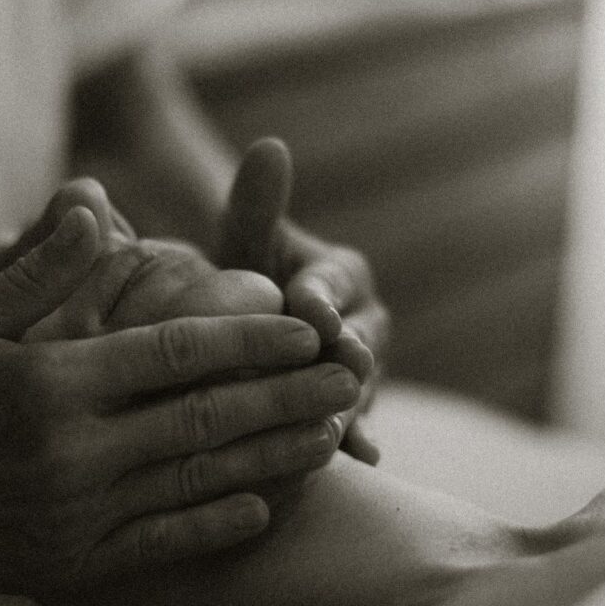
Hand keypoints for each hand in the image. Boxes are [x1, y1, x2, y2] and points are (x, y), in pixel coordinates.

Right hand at [0, 196, 350, 593]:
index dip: (250, 337)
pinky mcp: (69, 561)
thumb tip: (100, 200)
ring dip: (272, 457)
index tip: (305, 325)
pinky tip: (263, 509)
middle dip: (288, 394)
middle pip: (206, 416)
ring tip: (333, 434)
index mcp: (52, 380)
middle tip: (351, 375)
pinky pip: (159, 544)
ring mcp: (74, 513)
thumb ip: (35, 263)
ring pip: (197, 481)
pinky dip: (214, 526)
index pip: (177, 351)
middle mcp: (72, 451)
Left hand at [220, 138, 389, 463]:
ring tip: (337, 424)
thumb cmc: (237, 275)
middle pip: (358, 340)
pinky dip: (355, 440)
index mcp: (345, 274)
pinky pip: (355, 425)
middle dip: (345, 356)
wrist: (242, 329)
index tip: (308, 307)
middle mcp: (367, 322)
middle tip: (337, 368)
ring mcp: (366, 372)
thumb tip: (269, 145)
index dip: (320, 296)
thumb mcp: (242, 242)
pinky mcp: (354, 412)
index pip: (332, 284)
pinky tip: (359, 460)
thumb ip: (257, 204)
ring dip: (349, 403)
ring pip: (359, 387)